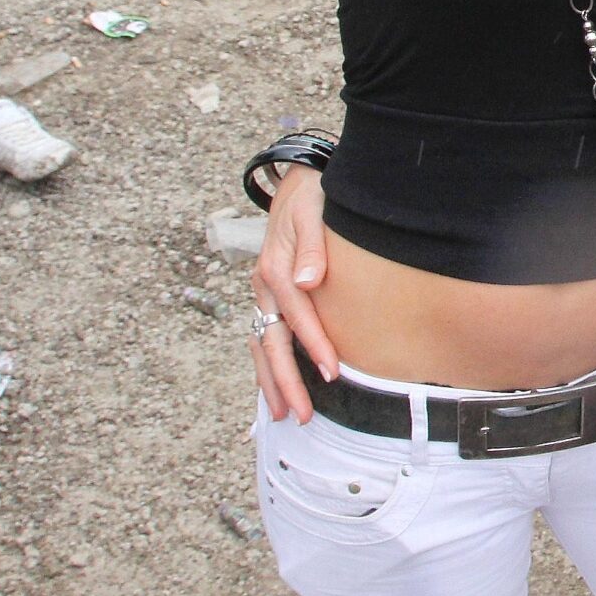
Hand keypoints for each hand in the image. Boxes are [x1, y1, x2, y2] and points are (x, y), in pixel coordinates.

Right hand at [250, 165, 337, 419]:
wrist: (299, 180)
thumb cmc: (313, 196)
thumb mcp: (314, 212)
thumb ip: (313, 246)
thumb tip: (309, 282)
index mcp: (275, 269)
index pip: (297, 316)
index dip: (314, 345)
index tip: (332, 373)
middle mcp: (264, 286)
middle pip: (271, 342)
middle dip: (287, 380)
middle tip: (303, 414)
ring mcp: (263, 293)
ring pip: (262, 345)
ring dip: (272, 381)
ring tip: (284, 414)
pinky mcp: (269, 295)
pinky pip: (264, 336)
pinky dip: (267, 364)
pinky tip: (276, 386)